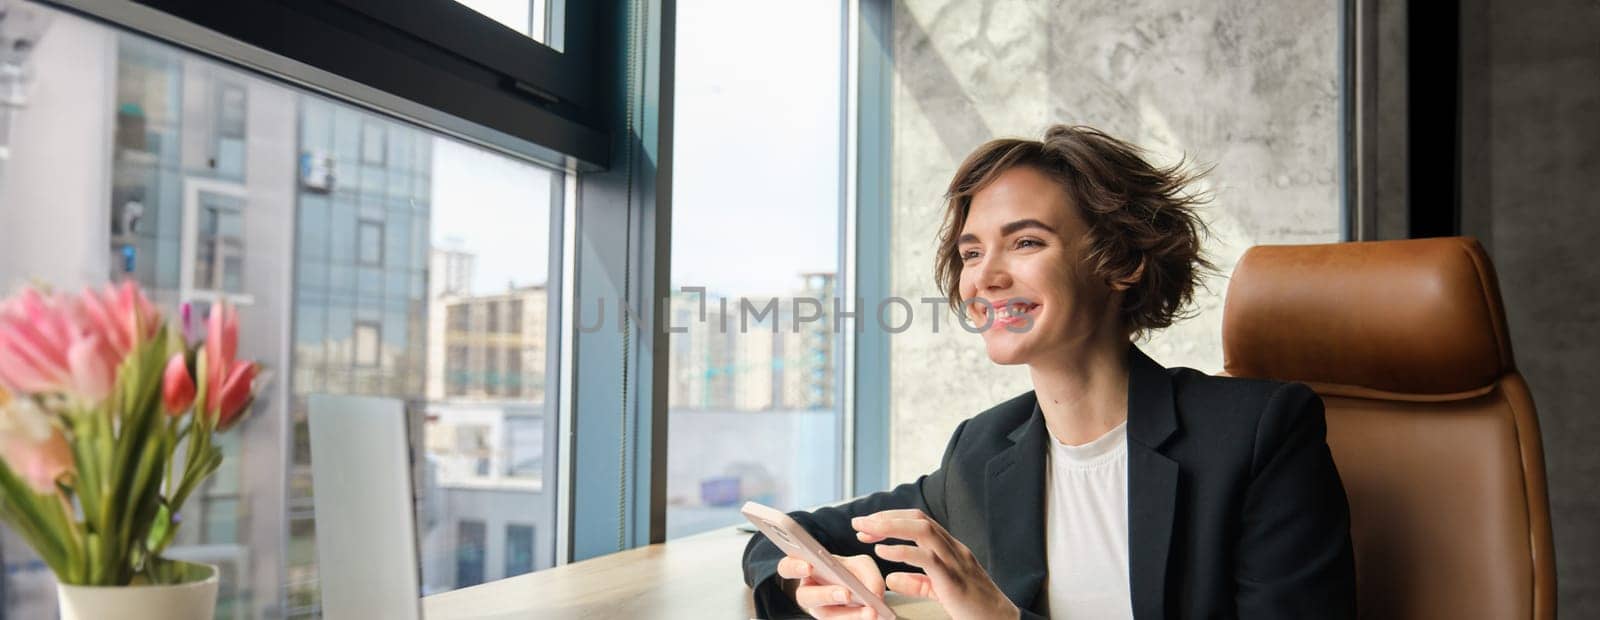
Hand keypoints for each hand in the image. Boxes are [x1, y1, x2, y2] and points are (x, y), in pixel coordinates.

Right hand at [776, 553, 885, 618]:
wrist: (865, 593)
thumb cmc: (854, 572)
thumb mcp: (862, 565)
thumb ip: (867, 573)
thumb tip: (873, 593)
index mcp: (806, 570)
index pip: (787, 568)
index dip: (794, 567)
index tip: (809, 566)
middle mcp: (808, 593)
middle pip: (805, 597)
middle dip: (826, 595)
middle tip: (846, 593)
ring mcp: (820, 612)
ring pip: (827, 616)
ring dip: (849, 615)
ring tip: (870, 612)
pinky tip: (874, 616)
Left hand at [853, 510, 1018, 619]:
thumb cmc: (973, 607)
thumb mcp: (939, 591)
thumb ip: (916, 582)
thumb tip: (891, 577)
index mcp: (950, 549)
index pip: (919, 522)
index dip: (892, 519)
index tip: (868, 526)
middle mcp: (953, 549)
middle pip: (917, 519)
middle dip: (885, 517)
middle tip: (858, 522)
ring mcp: (955, 561)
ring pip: (922, 530)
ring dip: (890, 527)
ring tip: (866, 531)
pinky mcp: (953, 579)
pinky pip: (926, 559)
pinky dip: (901, 552)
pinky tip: (882, 552)